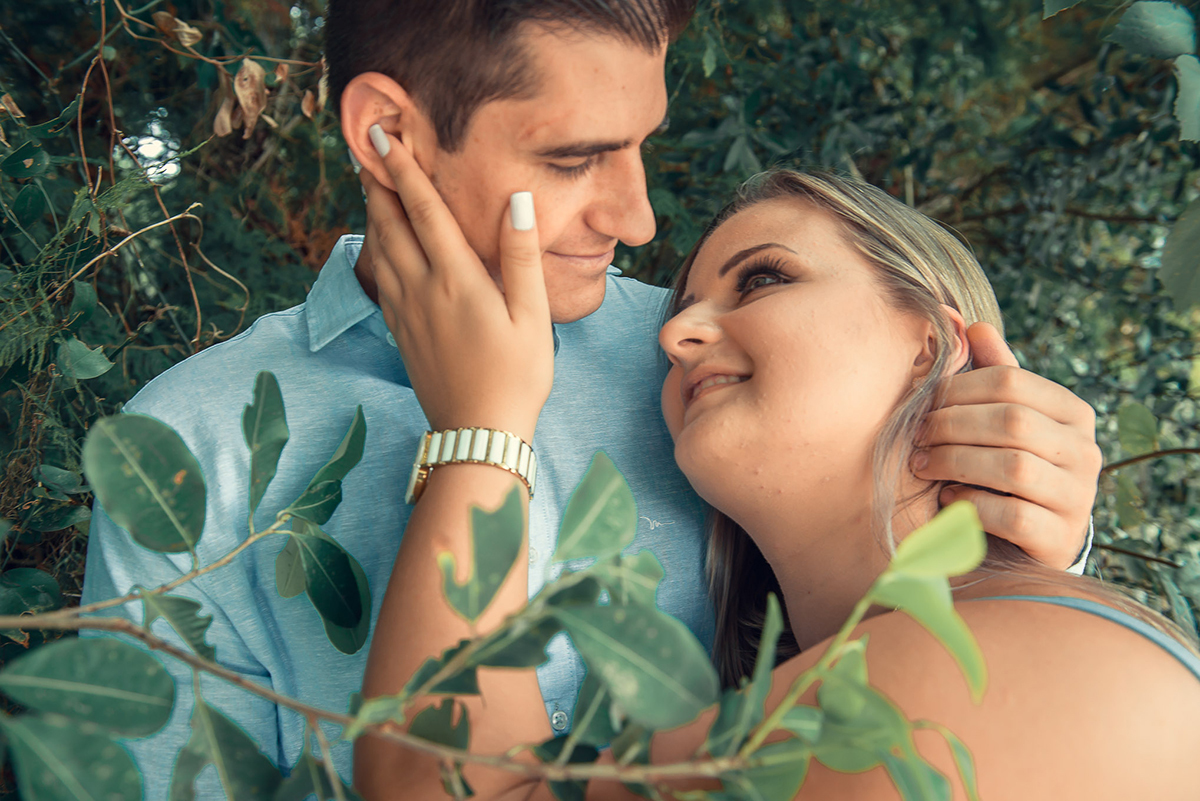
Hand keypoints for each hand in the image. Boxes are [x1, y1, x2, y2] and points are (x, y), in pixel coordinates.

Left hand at [361, 126, 552, 441]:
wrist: (477, 434)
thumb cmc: (517, 377)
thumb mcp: (532, 316)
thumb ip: (521, 256)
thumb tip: (518, 201)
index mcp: (456, 281)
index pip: (424, 212)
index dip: (403, 171)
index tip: (386, 138)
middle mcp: (422, 291)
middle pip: (390, 225)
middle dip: (378, 184)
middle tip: (369, 151)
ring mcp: (406, 313)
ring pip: (380, 251)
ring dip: (373, 214)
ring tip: (371, 187)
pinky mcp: (402, 332)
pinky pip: (381, 279)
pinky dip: (376, 250)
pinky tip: (380, 246)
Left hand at [914, 323, 1100, 568]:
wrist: (1026, 540)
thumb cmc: (1005, 466)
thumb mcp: (1001, 417)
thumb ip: (991, 374)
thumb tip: (970, 324)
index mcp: (1072, 412)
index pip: (1011, 381)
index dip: (958, 389)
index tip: (923, 404)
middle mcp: (1085, 452)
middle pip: (1012, 421)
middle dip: (952, 425)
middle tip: (916, 437)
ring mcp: (1078, 498)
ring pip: (1014, 467)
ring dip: (956, 463)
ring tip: (924, 465)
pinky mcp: (1060, 540)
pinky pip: (1013, 516)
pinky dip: (973, 505)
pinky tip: (949, 500)